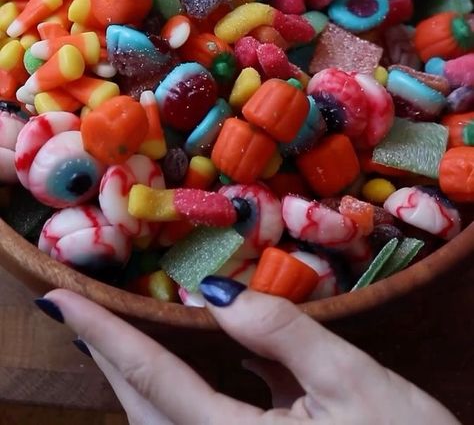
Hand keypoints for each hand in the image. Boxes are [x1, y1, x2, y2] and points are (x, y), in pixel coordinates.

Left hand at [38, 280, 459, 424]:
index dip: (104, 334)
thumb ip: (285, 333)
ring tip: (120, 336)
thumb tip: (217, 294)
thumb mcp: (355, 383)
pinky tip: (186, 369)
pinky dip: (172, 396)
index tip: (60, 299)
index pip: (152, 378)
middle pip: (144, 409)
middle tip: (82, 310)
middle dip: (109, 357)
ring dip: (136, 379)